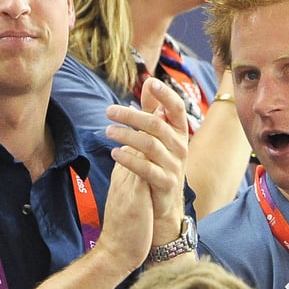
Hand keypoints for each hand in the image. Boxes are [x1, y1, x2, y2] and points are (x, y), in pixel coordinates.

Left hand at [105, 79, 188, 243]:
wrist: (163, 207)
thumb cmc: (159, 166)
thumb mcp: (158, 138)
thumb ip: (153, 111)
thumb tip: (148, 82)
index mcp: (179, 134)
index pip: (177, 109)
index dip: (166, 95)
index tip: (151, 82)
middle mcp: (180, 148)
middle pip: (157, 125)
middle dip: (131, 116)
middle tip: (109, 111)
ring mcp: (174, 167)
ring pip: (150, 145)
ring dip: (126, 136)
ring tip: (107, 131)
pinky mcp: (165, 184)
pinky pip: (146, 168)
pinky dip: (129, 159)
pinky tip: (115, 153)